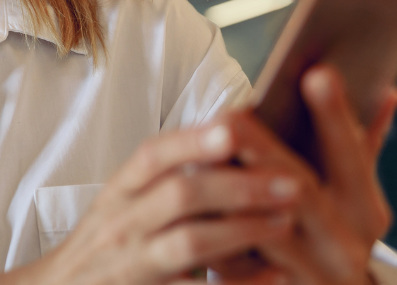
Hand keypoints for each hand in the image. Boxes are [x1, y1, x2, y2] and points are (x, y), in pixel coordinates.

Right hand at [0, 121, 299, 284]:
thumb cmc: (105, 245)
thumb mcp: (121, 204)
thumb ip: (162, 178)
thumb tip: (226, 132)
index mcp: (119, 192)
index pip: (151, 156)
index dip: (191, 140)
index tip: (233, 128)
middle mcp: (122, 224)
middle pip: (179, 196)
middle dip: (238, 186)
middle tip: (291, 183)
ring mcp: (130, 264)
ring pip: (189, 243)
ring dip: (243, 231)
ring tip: (285, 222)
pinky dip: (236, 284)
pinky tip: (271, 276)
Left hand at [212, 65, 396, 284]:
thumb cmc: (331, 239)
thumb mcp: (353, 197)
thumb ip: (361, 147)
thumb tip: (384, 90)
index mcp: (365, 211)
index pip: (353, 158)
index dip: (335, 118)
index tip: (317, 73)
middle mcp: (345, 246)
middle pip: (302, 192)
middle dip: (266, 151)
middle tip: (233, 114)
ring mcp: (313, 276)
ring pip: (267, 231)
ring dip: (233, 193)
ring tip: (203, 156)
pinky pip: (240, 268)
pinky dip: (217, 238)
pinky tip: (194, 211)